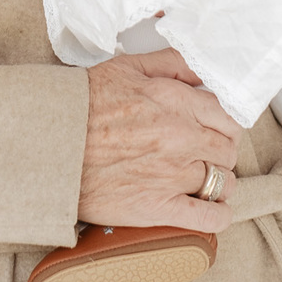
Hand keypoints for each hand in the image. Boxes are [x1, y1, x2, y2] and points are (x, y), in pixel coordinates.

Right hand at [78, 50, 240, 233]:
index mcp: (177, 102)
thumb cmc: (86, 103)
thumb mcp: (130, 67)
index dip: (225, 125)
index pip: (228, 117)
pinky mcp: (158, 207)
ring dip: (219, 182)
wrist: (53, 141)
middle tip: (206, 155)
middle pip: (228, 150)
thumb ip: (172, 63)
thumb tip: (201, 65)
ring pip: (223, 183)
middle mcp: (182, 138)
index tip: (216, 131)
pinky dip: (218, 216)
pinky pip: (208, 218)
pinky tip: (212, 211)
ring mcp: (172, 175)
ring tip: (204, 181)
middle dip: (221, 152)